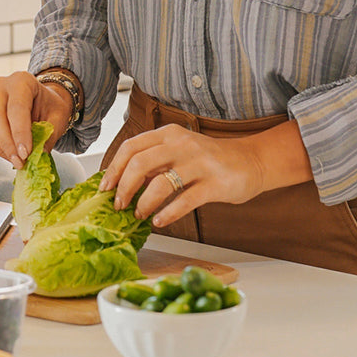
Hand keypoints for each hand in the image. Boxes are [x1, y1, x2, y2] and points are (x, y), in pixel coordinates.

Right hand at [0, 71, 71, 167]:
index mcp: (21, 81)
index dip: (20, 133)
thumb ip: (49, 135)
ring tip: (16, 160)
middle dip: (7, 145)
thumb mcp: (58, 116)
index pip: (17, 108)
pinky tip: (2, 154)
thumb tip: (38, 155)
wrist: (40, 101)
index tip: (26, 154)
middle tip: (20, 162)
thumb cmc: (49, 106)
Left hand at [98, 125, 265, 227]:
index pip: (131, 147)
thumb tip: (121, 181)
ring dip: (144, 203)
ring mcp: (199, 163)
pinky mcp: (214, 184)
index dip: (114, 168)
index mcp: (169, 134)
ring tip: (139, 215)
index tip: (105, 188)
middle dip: (124, 187)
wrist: (251, 161)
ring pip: (160, 183)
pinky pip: (184, 200)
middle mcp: (182, 144)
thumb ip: (154, 161)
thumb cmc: (209, 159)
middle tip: (119, 205)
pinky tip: (159, 221)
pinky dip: (167, 214)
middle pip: (140, 163)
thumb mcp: (179, 151)